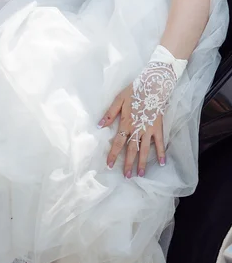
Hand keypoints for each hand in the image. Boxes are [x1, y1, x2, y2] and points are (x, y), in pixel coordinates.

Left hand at [98, 59, 178, 176]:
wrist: (153, 85)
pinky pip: (160, 142)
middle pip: (131, 150)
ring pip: (145, 149)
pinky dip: (161, 152)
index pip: (118, 142)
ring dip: (143, 163)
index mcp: (126, 123)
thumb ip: (109, 114)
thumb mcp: (118, 99)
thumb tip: (99, 125)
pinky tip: (163, 163)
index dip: (113, 154)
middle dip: (128, 164)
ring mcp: (149, 130)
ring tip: (141, 174)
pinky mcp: (158, 127)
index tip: (109, 165)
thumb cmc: (134, 91)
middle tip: (126, 176)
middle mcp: (137, 129)